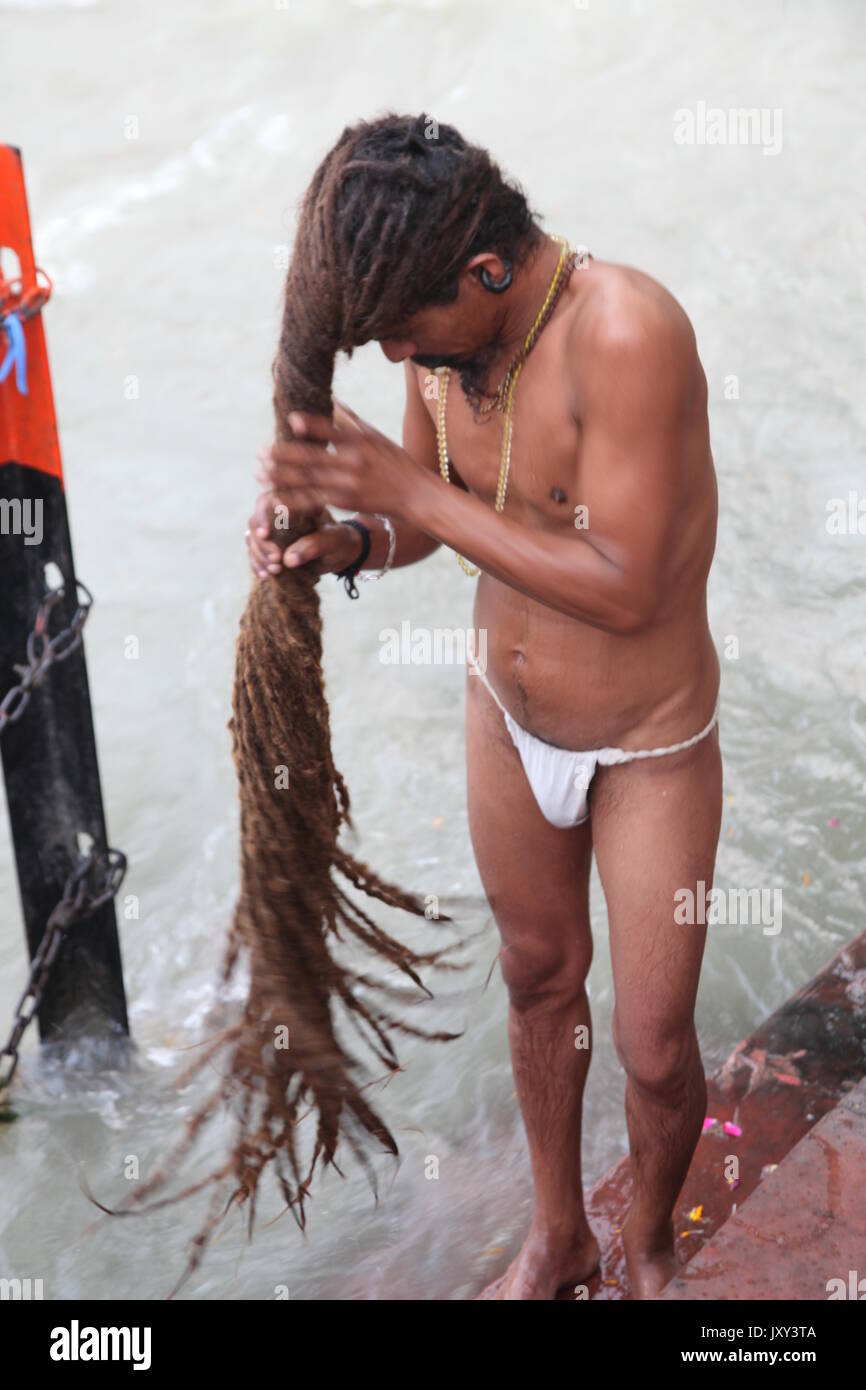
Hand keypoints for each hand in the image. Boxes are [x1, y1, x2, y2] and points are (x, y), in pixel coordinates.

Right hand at [245, 491, 363, 578]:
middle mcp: (277, 513)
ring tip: (275, 570)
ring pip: (252, 540)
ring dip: (259, 556)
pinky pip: (255, 555)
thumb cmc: (340, 539)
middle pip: (255, 523)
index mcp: (291, 501)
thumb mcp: (333, 541)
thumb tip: (288, 559)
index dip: (262, 517)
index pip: (266, 501)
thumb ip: (314, 546)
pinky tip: (265, 575)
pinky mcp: (270, 547)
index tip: (265, 535)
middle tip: (277, 559)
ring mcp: (271, 530)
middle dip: (262, 544)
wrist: (342, 552)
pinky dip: (258, 565)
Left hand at [255, 399, 418, 519]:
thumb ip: (348, 418)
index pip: (332, 431)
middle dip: (283, 456)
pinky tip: (275, 498)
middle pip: (313, 459)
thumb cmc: (393, 460)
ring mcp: (348, 485)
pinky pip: (313, 501)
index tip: (291, 420)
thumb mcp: (374, 435)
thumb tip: (327, 396)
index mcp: (360, 441)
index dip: (311, 425)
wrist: (413, 494)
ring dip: (281, 478)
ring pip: (308, 481)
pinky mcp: (345, 502)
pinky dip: (293, 500)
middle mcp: (353, 462)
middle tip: (260, 452)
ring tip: (259, 474)